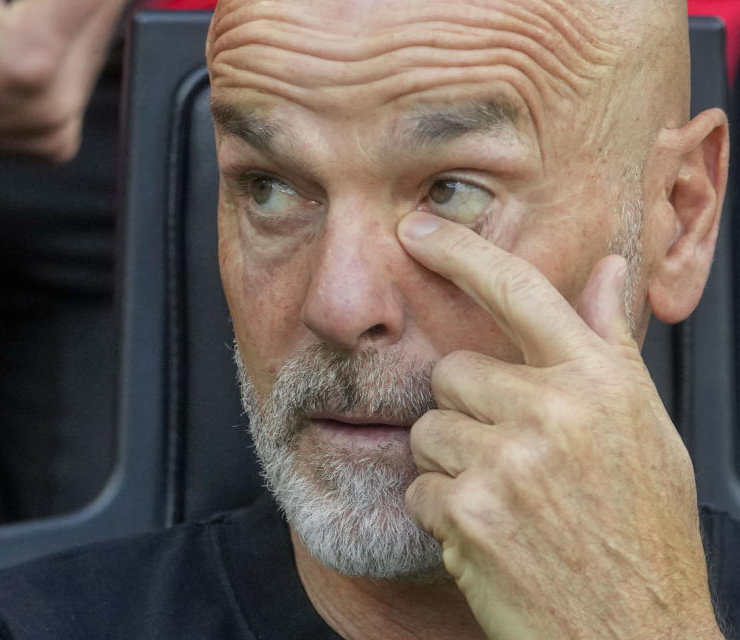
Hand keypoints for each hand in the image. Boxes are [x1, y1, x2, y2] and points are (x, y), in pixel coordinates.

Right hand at [0, 0, 126, 159]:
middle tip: (33, 2)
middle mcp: (52, 107)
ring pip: (99, 41)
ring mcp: (55, 131)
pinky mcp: (55, 143)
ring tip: (24, 11)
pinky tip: (27, 28)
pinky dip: (67, 42)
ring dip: (78, 10)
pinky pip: (80, 74)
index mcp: (30, 58)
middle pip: (108, 11)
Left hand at [397, 212, 722, 638]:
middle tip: (508, 459)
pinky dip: (441, 512)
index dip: (463, 253)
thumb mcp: (643, 431)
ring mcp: (509, 461)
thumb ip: (608, 347)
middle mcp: (555, 412)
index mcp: (600, 384)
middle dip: (466, 411)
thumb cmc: (642, 535)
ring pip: (428, 429)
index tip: (419, 229)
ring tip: (505, 502)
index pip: (523, 292)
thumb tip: (607, 272)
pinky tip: (490, 536)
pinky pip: (418, 485)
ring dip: (451, 464)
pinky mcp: (470, 510)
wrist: (636, 634)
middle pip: (453, 373)